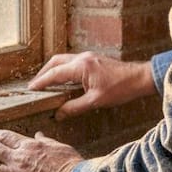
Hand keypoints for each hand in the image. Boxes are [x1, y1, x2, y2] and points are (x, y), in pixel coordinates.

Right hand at [27, 52, 155, 120]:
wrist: (140, 78)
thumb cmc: (121, 88)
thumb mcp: (95, 101)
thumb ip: (74, 107)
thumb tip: (58, 114)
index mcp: (81, 66)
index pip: (54, 74)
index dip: (41, 82)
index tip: (31, 89)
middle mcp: (82, 58)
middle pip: (55, 62)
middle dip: (44, 73)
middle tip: (35, 86)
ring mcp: (88, 57)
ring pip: (64, 60)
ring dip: (53, 70)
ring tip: (46, 83)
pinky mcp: (93, 60)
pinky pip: (72, 62)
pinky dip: (64, 70)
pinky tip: (64, 80)